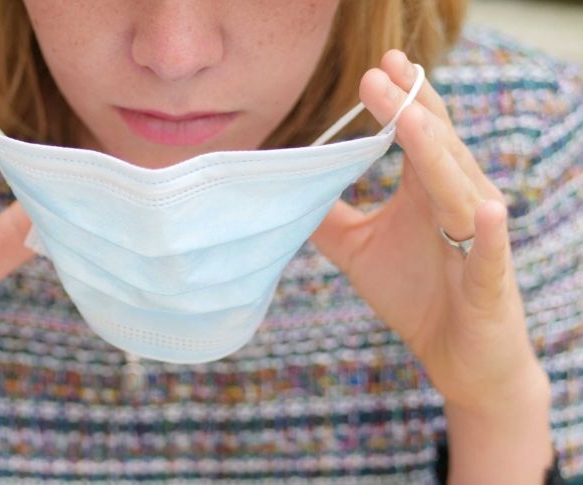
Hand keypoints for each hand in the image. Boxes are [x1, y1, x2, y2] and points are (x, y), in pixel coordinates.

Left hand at [310, 50, 547, 411]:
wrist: (456, 355)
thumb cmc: (415, 294)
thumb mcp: (358, 250)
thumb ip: (329, 217)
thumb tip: (290, 188)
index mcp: (428, 192)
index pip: (417, 135)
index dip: (401, 100)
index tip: (379, 66)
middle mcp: (457, 204)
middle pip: (437, 148)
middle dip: (410, 110)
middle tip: (380, 72)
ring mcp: (477, 240)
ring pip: (459, 190)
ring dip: (437, 155)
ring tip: (413, 120)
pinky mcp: (488, 281)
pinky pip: (489, 254)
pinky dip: (487, 232)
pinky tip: (483, 209)